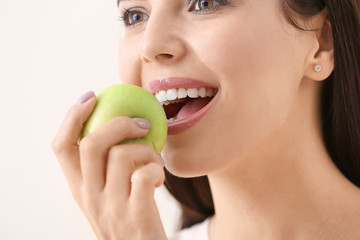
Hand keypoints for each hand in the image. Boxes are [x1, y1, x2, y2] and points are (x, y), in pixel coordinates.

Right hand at [52, 92, 166, 239]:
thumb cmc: (130, 219)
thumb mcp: (108, 197)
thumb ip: (105, 170)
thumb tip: (120, 126)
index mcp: (79, 190)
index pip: (61, 147)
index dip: (72, 117)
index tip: (91, 97)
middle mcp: (89, 198)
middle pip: (90, 144)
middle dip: (118, 123)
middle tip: (142, 123)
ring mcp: (111, 208)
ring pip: (121, 155)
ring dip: (146, 150)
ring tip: (155, 161)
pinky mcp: (136, 217)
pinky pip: (144, 175)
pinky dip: (157, 169)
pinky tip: (159, 178)